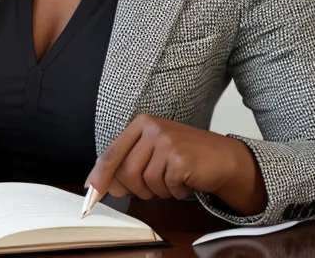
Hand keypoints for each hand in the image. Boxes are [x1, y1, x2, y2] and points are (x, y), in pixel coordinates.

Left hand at [86, 115, 266, 215]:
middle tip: (154, 187)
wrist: (224, 157)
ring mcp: (166, 142)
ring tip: (173, 179)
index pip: (112, 152)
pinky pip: (166, 188)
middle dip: (137, 188)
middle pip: (126, 171)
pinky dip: (176, 192)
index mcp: (141, 123)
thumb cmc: (186, 156)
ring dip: (160, 190)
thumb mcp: (154, 152)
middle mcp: (151, 128)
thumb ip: (129, 164)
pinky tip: (186, 181)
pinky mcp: (180, 158)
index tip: (90, 191)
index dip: (100, 175)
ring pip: (145, 182)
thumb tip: (105, 186)